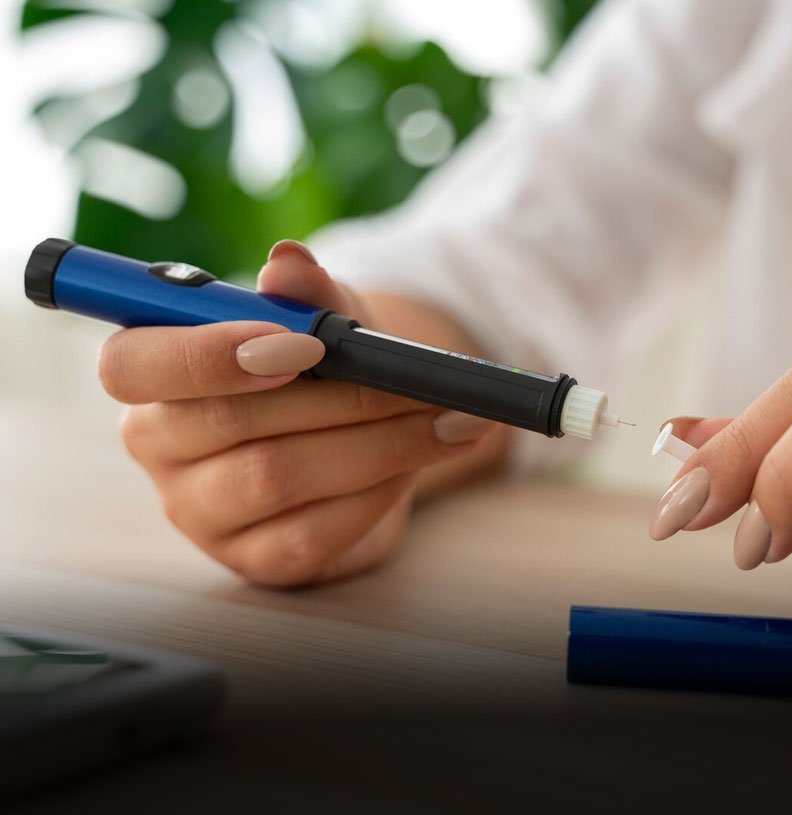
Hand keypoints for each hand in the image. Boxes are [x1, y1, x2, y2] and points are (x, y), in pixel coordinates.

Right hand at [100, 240, 493, 585]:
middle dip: (340, 397)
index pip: (130, 366)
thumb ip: (304, 293)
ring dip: (377, 445)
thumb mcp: (322, 318)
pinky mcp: (253, 559)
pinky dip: (376, 493)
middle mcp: (157, 445)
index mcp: (150, 371)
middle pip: (227, 423)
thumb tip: (287, 262)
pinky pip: (310, 534)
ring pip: (276, 478)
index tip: (301, 344)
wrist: (361, 433)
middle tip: (418, 384)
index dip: (207, 354)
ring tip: (446, 420)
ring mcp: (200, 512)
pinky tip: (418, 463)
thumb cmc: (323, 367)